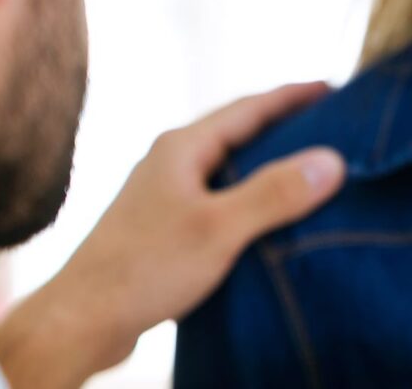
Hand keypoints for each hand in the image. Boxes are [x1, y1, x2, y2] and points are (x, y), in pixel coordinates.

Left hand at [0, 83, 344, 387]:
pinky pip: (218, 192)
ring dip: (265, 158)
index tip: (332, 89)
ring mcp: (165, 191)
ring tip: (305, 164)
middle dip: (283, 123)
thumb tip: (332, 160)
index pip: (249, 106)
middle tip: (328, 123)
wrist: (79, 321)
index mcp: (183, 146)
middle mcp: (172, 158)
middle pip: (238, 129)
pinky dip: (248, 191)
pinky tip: (265, 213)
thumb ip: (274, 193)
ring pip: (227, 163)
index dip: (292, 95)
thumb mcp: (219, 229)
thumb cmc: (144, 268)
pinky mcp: (163, 223)